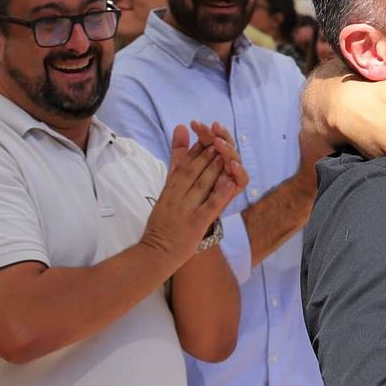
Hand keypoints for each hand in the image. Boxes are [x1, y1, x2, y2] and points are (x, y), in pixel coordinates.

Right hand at [141, 125, 244, 258]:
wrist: (155, 253)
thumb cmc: (162, 223)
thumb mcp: (165, 192)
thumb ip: (174, 165)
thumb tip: (179, 132)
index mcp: (169, 189)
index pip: (183, 165)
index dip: (196, 149)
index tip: (206, 135)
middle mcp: (176, 197)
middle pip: (193, 171)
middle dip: (207, 153)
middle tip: (219, 139)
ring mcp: (186, 210)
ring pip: (202, 184)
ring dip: (214, 168)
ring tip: (225, 154)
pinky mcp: (196, 224)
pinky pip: (210, 206)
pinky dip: (220, 194)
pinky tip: (230, 182)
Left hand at [186, 119, 249, 197]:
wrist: (178, 226)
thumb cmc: (183, 196)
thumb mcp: (179, 171)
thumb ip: (180, 150)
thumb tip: (180, 126)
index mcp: (213, 160)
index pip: (212, 140)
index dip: (205, 131)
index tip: (195, 124)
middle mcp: (224, 168)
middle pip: (227, 148)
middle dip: (220, 136)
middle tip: (213, 128)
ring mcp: (229, 180)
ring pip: (235, 162)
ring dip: (228, 150)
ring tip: (219, 143)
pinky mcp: (233, 194)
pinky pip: (240, 182)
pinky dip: (238, 173)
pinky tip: (231, 165)